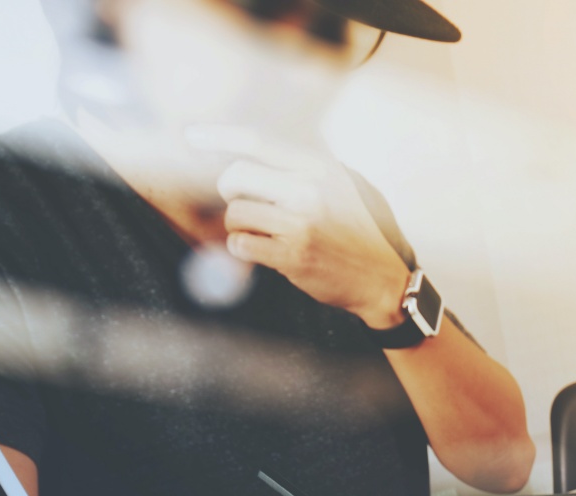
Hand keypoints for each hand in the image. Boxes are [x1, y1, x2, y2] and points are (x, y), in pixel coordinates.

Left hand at [217, 139, 412, 328]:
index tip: (192, 137)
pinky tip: (262, 252)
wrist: (382, 279)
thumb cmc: (360, 233)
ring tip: (261, 234)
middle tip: (244, 206)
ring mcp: (301, 223)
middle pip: (237, 176)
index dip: (220, 136)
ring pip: (236, 213)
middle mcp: (310, 190)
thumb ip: (309, 168)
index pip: (259, 142)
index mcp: (321, 168)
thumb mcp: (345, 187)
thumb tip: (259, 153)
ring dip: (238, 226)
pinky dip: (243, 249)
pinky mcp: (292, 255)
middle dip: (230, 192)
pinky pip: (241, 244)